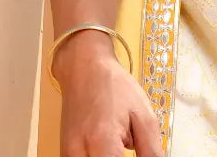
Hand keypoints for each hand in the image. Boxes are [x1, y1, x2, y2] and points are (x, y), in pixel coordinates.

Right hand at [56, 32, 162, 156]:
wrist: (84, 68)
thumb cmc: (113, 85)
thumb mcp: (143, 114)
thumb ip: (151, 149)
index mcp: (102, 139)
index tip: (140, 154)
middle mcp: (79, 151)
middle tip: (129, 145)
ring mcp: (68, 154)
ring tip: (118, 144)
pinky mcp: (65, 154)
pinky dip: (99, 156)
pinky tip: (108, 147)